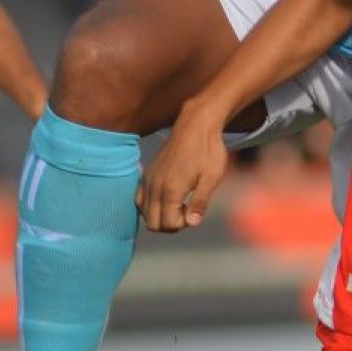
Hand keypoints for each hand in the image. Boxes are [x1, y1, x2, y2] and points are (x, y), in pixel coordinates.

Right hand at [136, 106, 227, 231]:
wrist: (196, 126)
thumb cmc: (208, 151)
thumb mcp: (212, 177)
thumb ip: (200, 202)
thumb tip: (192, 223)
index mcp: (171, 189)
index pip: (168, 224)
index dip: (183, 224)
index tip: (194, 211)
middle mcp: (155, 186)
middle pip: (152, 223)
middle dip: (170, 224)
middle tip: (187, 210)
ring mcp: (148, 179)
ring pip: (144, 213)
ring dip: (160, 216)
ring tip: (179, 204)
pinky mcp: (146, 173)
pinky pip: (139, 199)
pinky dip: (150, 206)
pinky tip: (166, 198)